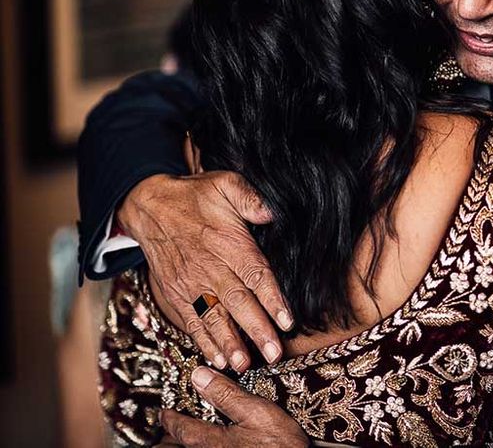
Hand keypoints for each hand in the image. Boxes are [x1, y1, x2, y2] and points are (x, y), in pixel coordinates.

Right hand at [118, 171, 292, 370]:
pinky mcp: (176, 293)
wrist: (150, 205)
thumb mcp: (224, 183)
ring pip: (213, 317)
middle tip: (273, 354)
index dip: (272, 299)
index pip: (254, 274)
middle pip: (237, 302)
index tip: (286, 321)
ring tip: (244, 365)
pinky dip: (203, 341)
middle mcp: (210, 266)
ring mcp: (191, 283)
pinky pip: (191, 320)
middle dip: (256, 329)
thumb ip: (248, 197)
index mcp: (228, 242)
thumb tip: (270, 212)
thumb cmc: (195, 195)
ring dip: (229, 342)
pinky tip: (216, 359)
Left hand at [160, 367, 309, 446]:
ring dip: (185, 446)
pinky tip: (216, 443)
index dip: (170, 419)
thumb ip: (226, 394)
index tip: (164, 413)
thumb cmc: (282, 447)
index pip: (181, 430)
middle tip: (168, 429)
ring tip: (186, 438)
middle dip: (168, 440)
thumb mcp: (257, 412)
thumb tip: (199, 375)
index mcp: (212, 442)